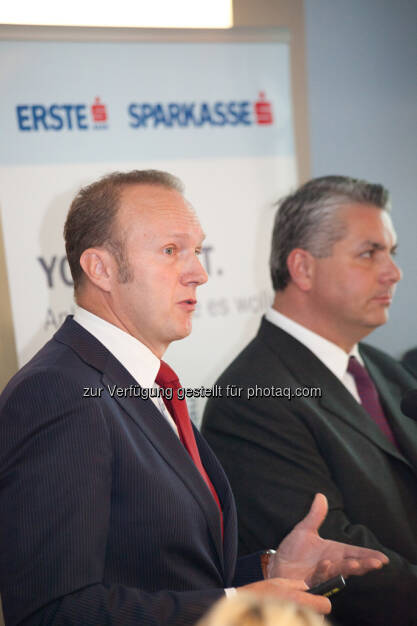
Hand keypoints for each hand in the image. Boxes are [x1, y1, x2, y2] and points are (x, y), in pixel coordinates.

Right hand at [238, 577, 330, 614]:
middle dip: (312, 610)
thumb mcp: (278, 582)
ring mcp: (293, 622)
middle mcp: (298, 612)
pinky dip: (296, 620)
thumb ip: (297, 584)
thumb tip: (310, 587)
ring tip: (289, 611)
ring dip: (304, 616)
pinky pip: (299, 623)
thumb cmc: (259, 594)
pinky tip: (284, 617)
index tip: (317, 599)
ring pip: (309, 621)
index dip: (322, 601)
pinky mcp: (286, 623)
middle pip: (319, 616)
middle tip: (298, 605)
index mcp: (297, 599)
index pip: (325, 605)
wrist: (241, 607)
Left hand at [268, 493, 388, 586]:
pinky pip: (319, 577)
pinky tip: (327, 563)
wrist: (277, 565)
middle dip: (364, 565)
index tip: (383, 559)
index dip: (369, 556)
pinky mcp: (311, 582)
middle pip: (352, 565)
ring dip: (347, 569)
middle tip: (376, 563)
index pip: (355, 554)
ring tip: (354, 564)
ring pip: (338, 572)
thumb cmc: (294, 550)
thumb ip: (315, 516)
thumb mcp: (305, 530)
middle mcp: (331, 564)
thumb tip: (320, 495)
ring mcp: (322, 575)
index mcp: (334, 552)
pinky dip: (324, 571)